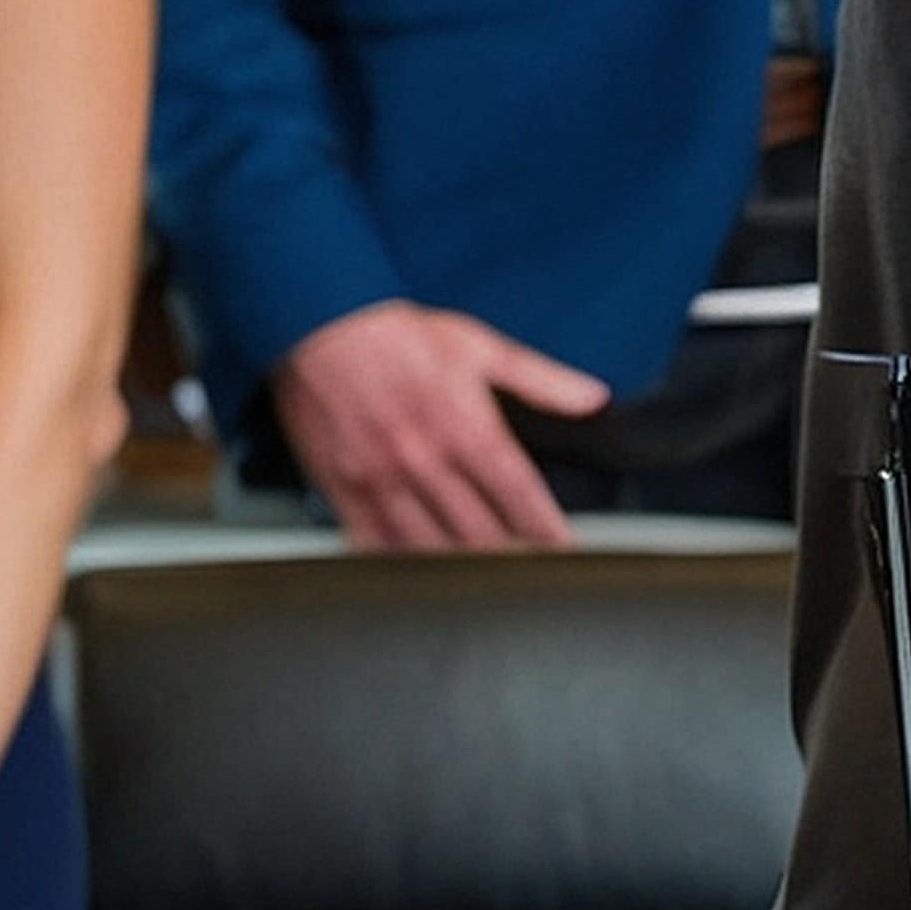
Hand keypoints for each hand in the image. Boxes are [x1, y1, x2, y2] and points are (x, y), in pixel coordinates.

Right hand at [275, 299, 610, 550]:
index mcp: (466, 427)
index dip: (549, 531)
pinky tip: (419, 578)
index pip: (521, 495)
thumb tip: (592, 397)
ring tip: (485, 587)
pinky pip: (375, 547)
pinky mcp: (345, 491)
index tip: (566, 552)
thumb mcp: (479, 347)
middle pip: (482, 535)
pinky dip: (401, 568)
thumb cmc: (397, 335)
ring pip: (431, 550)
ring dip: (462, 574)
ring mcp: (384, 481)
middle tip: (531, 578)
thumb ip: (541, 379)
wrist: (318, 322)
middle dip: (512, 562)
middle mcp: (427, 461)